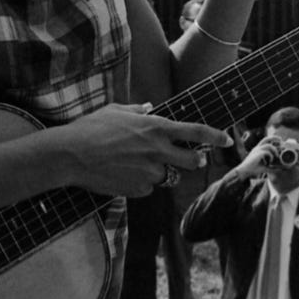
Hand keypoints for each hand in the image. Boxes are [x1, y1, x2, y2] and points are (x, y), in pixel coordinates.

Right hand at [52, 103, 230, 197]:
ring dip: (161, 171)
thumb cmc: (91, 128)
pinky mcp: (138, 189)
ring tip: (136, 163)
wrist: (70, 155)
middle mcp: (157, 150)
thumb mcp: (116, 110)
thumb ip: (137, 110)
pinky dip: (140, 183)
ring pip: (168, 176)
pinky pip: (147, 187)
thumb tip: (148, 108)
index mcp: (156, 127)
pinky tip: (121, 174)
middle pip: (192, 160)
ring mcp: (149, 172)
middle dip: (196, 159)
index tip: (227, 139)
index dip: (216, 136)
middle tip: (193, 158)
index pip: (196, 131)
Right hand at [237, 135, 283, 177]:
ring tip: (276, 156)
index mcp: (258, 149)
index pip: (265, 141)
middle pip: (266, 138)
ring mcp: (257, 150)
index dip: (272, 139)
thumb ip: (272, 168)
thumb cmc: (253, 169)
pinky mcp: (257, 154)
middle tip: (281, 139)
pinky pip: (266, 152)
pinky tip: (269, 162)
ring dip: (274, 150)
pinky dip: (270, 156)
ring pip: (268, 145)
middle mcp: (257, 148)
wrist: (244, 171)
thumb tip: (280, 170)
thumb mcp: (265, 167)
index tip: (279, 141)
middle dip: (274, 138)